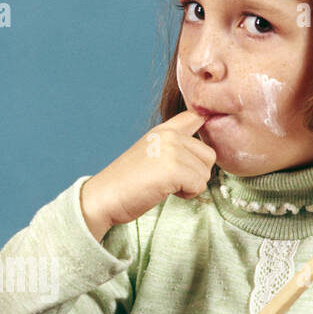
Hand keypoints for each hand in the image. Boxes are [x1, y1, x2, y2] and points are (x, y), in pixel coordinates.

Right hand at [80, 110, 215, 240]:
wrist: (104, 197)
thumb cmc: (127, 183)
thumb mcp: (151, 154)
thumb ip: (174, 147)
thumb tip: (205, 154)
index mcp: (163, 130)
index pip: (196, 116)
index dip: (204, 133)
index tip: (192, 153)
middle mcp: (169, 135)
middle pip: (209, 154)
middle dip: (195, 173)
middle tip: (170, 180)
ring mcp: (171, 150)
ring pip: (205, 172)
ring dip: (190, 185)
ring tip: (165, 186)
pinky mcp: (173, 169)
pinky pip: (199, 185)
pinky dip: (186, 194)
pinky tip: (166, 192)